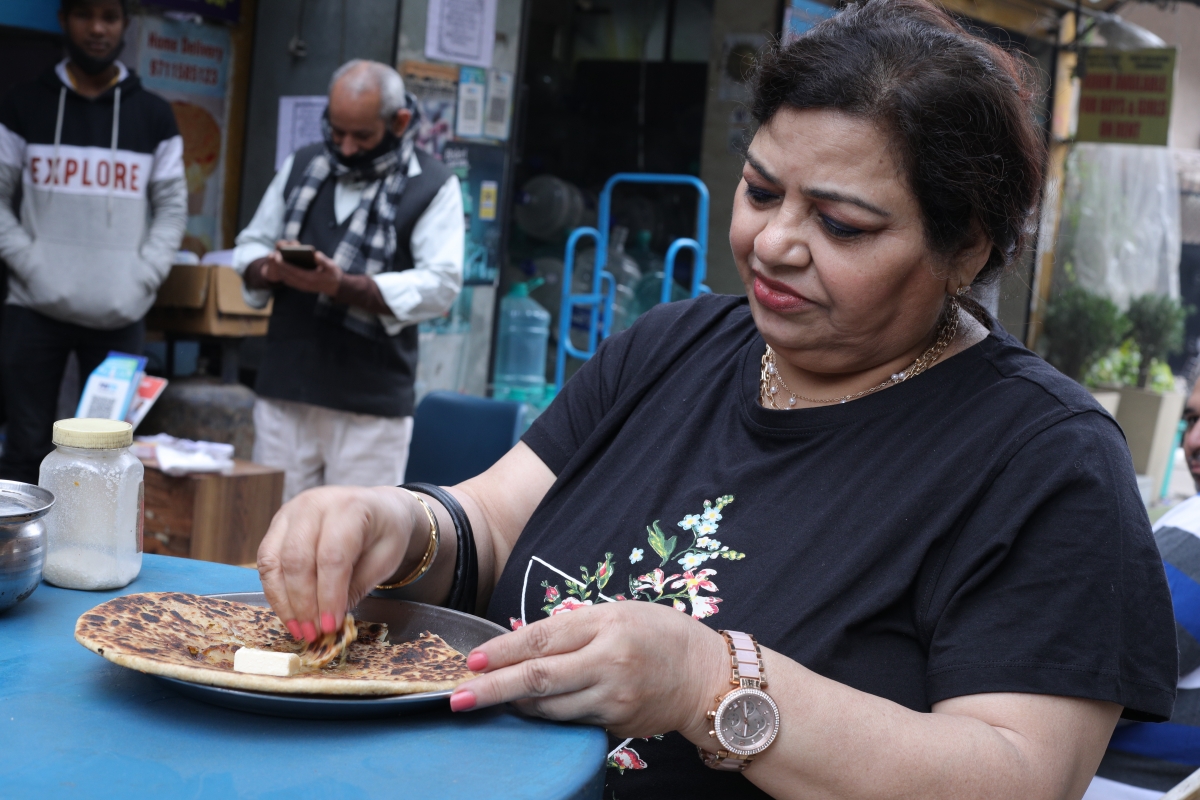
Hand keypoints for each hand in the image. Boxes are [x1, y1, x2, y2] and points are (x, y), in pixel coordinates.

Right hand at [256, 485, 419, 641]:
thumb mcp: (385, 559)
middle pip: (297, 559)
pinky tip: (289, 613)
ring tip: (299, 629)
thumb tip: (329, 621)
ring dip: (284, 601)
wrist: (377, 507)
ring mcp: (291, 512)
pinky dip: (275, 590)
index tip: (331, 626)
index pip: (332, 556)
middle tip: (313, 633)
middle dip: (303, 603)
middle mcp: (314, 504)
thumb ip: (357, 586)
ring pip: (274, 561)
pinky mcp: (278, 524)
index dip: (329, 596)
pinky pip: (266, 561)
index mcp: (349, 507)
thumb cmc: (384, 532)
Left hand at [265, 240, 342, 295]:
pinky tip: (281, 268)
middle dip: (280, 267)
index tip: (278, 257)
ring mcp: (303, 287)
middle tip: (274, 256)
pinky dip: (284, 275)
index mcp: (311, 278)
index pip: (294, 271)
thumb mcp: (331, 266)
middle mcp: (305, 284)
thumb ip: (323, 260)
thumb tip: (315, 254)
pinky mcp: (302, 288)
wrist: (336, 287)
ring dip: (281, 271)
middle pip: (288, 276)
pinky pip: (290, 282)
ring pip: (287, 280)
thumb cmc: (333, 274)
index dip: (285, 264)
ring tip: (276, 261)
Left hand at [450, 601, 728, 741]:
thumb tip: (525, 641)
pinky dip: (547, 715)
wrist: (710, 677)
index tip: (472, 660)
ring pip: (549, 707)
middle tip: (458, 697)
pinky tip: (532, 709)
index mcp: (607, 625)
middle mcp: (609, 662)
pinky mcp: (617, 723)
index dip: (503, 651)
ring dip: (516, 705)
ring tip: (491, 700)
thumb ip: (575, 626)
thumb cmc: (664, 636)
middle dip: (492, 688)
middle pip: (538, 678)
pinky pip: (571, 720)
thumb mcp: (621, 614)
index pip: (542, 638)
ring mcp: (613, 697)